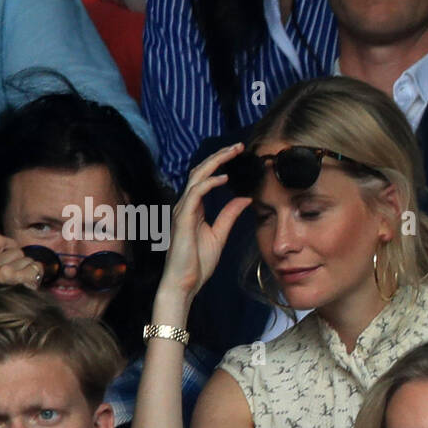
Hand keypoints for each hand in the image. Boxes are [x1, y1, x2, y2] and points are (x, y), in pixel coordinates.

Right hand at [0, 234, 44, 293]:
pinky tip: (31, 284)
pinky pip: (35, 266)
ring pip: (27, 258)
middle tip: (19, 276)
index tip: (14, 252)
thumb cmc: (1, 299)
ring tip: (24, 282)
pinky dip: (37, 274)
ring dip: (30, 268)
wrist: (8, 323)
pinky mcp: (17, 279)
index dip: (9, 243)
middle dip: (22, 260)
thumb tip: (10, 244)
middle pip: (15, 249)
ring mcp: (2, 273)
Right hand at [160, 142, 252, 302]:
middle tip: (238, 146)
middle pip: (200, 171)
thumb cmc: (198, 262)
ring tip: (232, 153)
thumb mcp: (220, 234)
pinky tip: (223, 179)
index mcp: (194, 208)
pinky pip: (195, 194)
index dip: (220, 163)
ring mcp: (182, 210)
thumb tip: (244, 197)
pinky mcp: (183, 219)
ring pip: (196, 177)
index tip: (238, 154)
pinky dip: (209, 183)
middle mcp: (186, 205)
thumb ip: (229, 214)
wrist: (185, 282)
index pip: (205, 178)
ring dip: (215, 163)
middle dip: (219, 156)